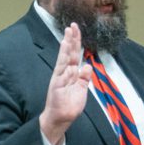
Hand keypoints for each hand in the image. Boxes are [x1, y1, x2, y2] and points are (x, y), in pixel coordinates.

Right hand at [39, 23, 91, 144]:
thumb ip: (84, 78)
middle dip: (71, 39)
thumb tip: (87, 65)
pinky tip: (67, 51)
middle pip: (69, 53)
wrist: (61, 118)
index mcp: (71, 73)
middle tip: (73, 25)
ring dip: (66, 47)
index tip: (77, 30)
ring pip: (64, 59)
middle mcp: (64, 73)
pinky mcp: (56, 85)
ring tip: (68, 34)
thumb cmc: (70, 105)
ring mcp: (59, 78)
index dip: (77, 43)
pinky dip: (65, 62)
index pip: (75, 55)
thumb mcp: (82, 89)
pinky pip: (61, 71)